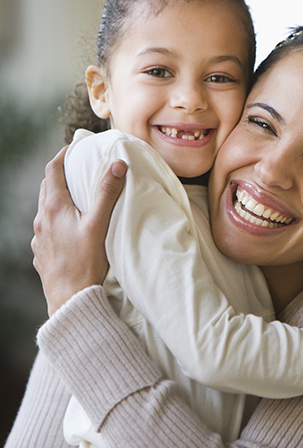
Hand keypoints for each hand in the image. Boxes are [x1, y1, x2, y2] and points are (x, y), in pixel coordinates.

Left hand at [31, 147, 126, 315]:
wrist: (69, 299)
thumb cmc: (85, 262)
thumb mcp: (99, 224)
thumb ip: (108, 193)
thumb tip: (117, 164)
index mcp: (54, 208)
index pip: (53, 170)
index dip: (63, 155)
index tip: (75, 148)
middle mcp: (42, 220)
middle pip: (47, 188)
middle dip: (60, 175)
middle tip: (77, 169)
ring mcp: (39, 238)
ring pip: (46, 209)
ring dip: (58, 198)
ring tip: (75, 199)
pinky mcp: (41, 253)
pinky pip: (46, 229)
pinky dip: (56, 220)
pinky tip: (69, 230)